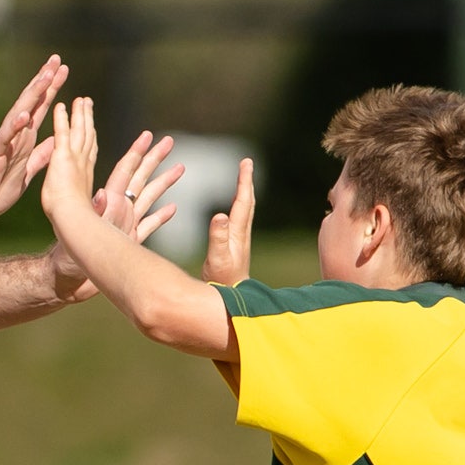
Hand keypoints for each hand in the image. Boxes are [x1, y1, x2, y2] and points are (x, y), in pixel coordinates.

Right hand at [0, 56, 68, 227]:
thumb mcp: (25, 174)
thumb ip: (39, 157)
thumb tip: (56, 141)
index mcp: (24, 141)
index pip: (40, 109)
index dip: (51, 90)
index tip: (63, 71)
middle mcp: (14, 137)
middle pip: (31, 103)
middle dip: (44, 82)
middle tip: (57, 59)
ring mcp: (3, 144)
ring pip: (19, 113)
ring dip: (33, 95)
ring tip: (45, 77)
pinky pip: (4, 138)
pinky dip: (14, 126)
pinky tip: (24, 114)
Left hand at [37, 96, 102, 226]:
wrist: (70, 220)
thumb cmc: (76, 222)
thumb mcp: (84, 208)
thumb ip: (94, 202)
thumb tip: (102, 201)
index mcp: (85, 175)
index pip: (89, 151)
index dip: (91, 137)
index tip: (92, 127)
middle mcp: (83, 163)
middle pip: (87, 136)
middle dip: (87, 119)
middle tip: (87, 103)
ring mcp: (74, 158)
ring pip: (78, 129)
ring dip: (79, 114)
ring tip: (80, 100)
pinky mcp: (62, 156)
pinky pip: (61, 132)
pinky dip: (61, 119)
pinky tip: (60, 106)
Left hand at [49, 129, 184, 300]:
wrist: (64, 283)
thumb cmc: (65, 260)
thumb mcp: (80, 234)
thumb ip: (94, 214)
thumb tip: (103, 194)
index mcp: (107, 203)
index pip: (124, 170)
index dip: (136, 152)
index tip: (149, 135)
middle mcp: (118, 210)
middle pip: (140, 178)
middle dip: (154, 159)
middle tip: (170, 141)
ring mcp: (124, 225)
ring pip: (149, 198)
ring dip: (164, 183)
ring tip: (181, 168)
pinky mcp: (128, 243)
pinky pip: (149, 226)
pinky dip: (161, 217)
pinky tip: (174, 208)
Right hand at [202, 157, 255, 285]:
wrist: (232, 303)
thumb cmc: (223, 283)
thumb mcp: (217, 260)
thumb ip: (218, 238)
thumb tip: (220, 214)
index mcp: (238, 234)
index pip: (243, 201)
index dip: (244, 181)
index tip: (246, 162)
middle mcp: (241, 235)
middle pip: (247, 203)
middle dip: (246, 183)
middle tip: (246, 164)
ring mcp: (239, 242)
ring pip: (244, 212)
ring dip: (243, 194)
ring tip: (242, 181)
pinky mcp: (234, 249)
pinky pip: (237, 221)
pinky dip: (237, 209)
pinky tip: (231, 211)